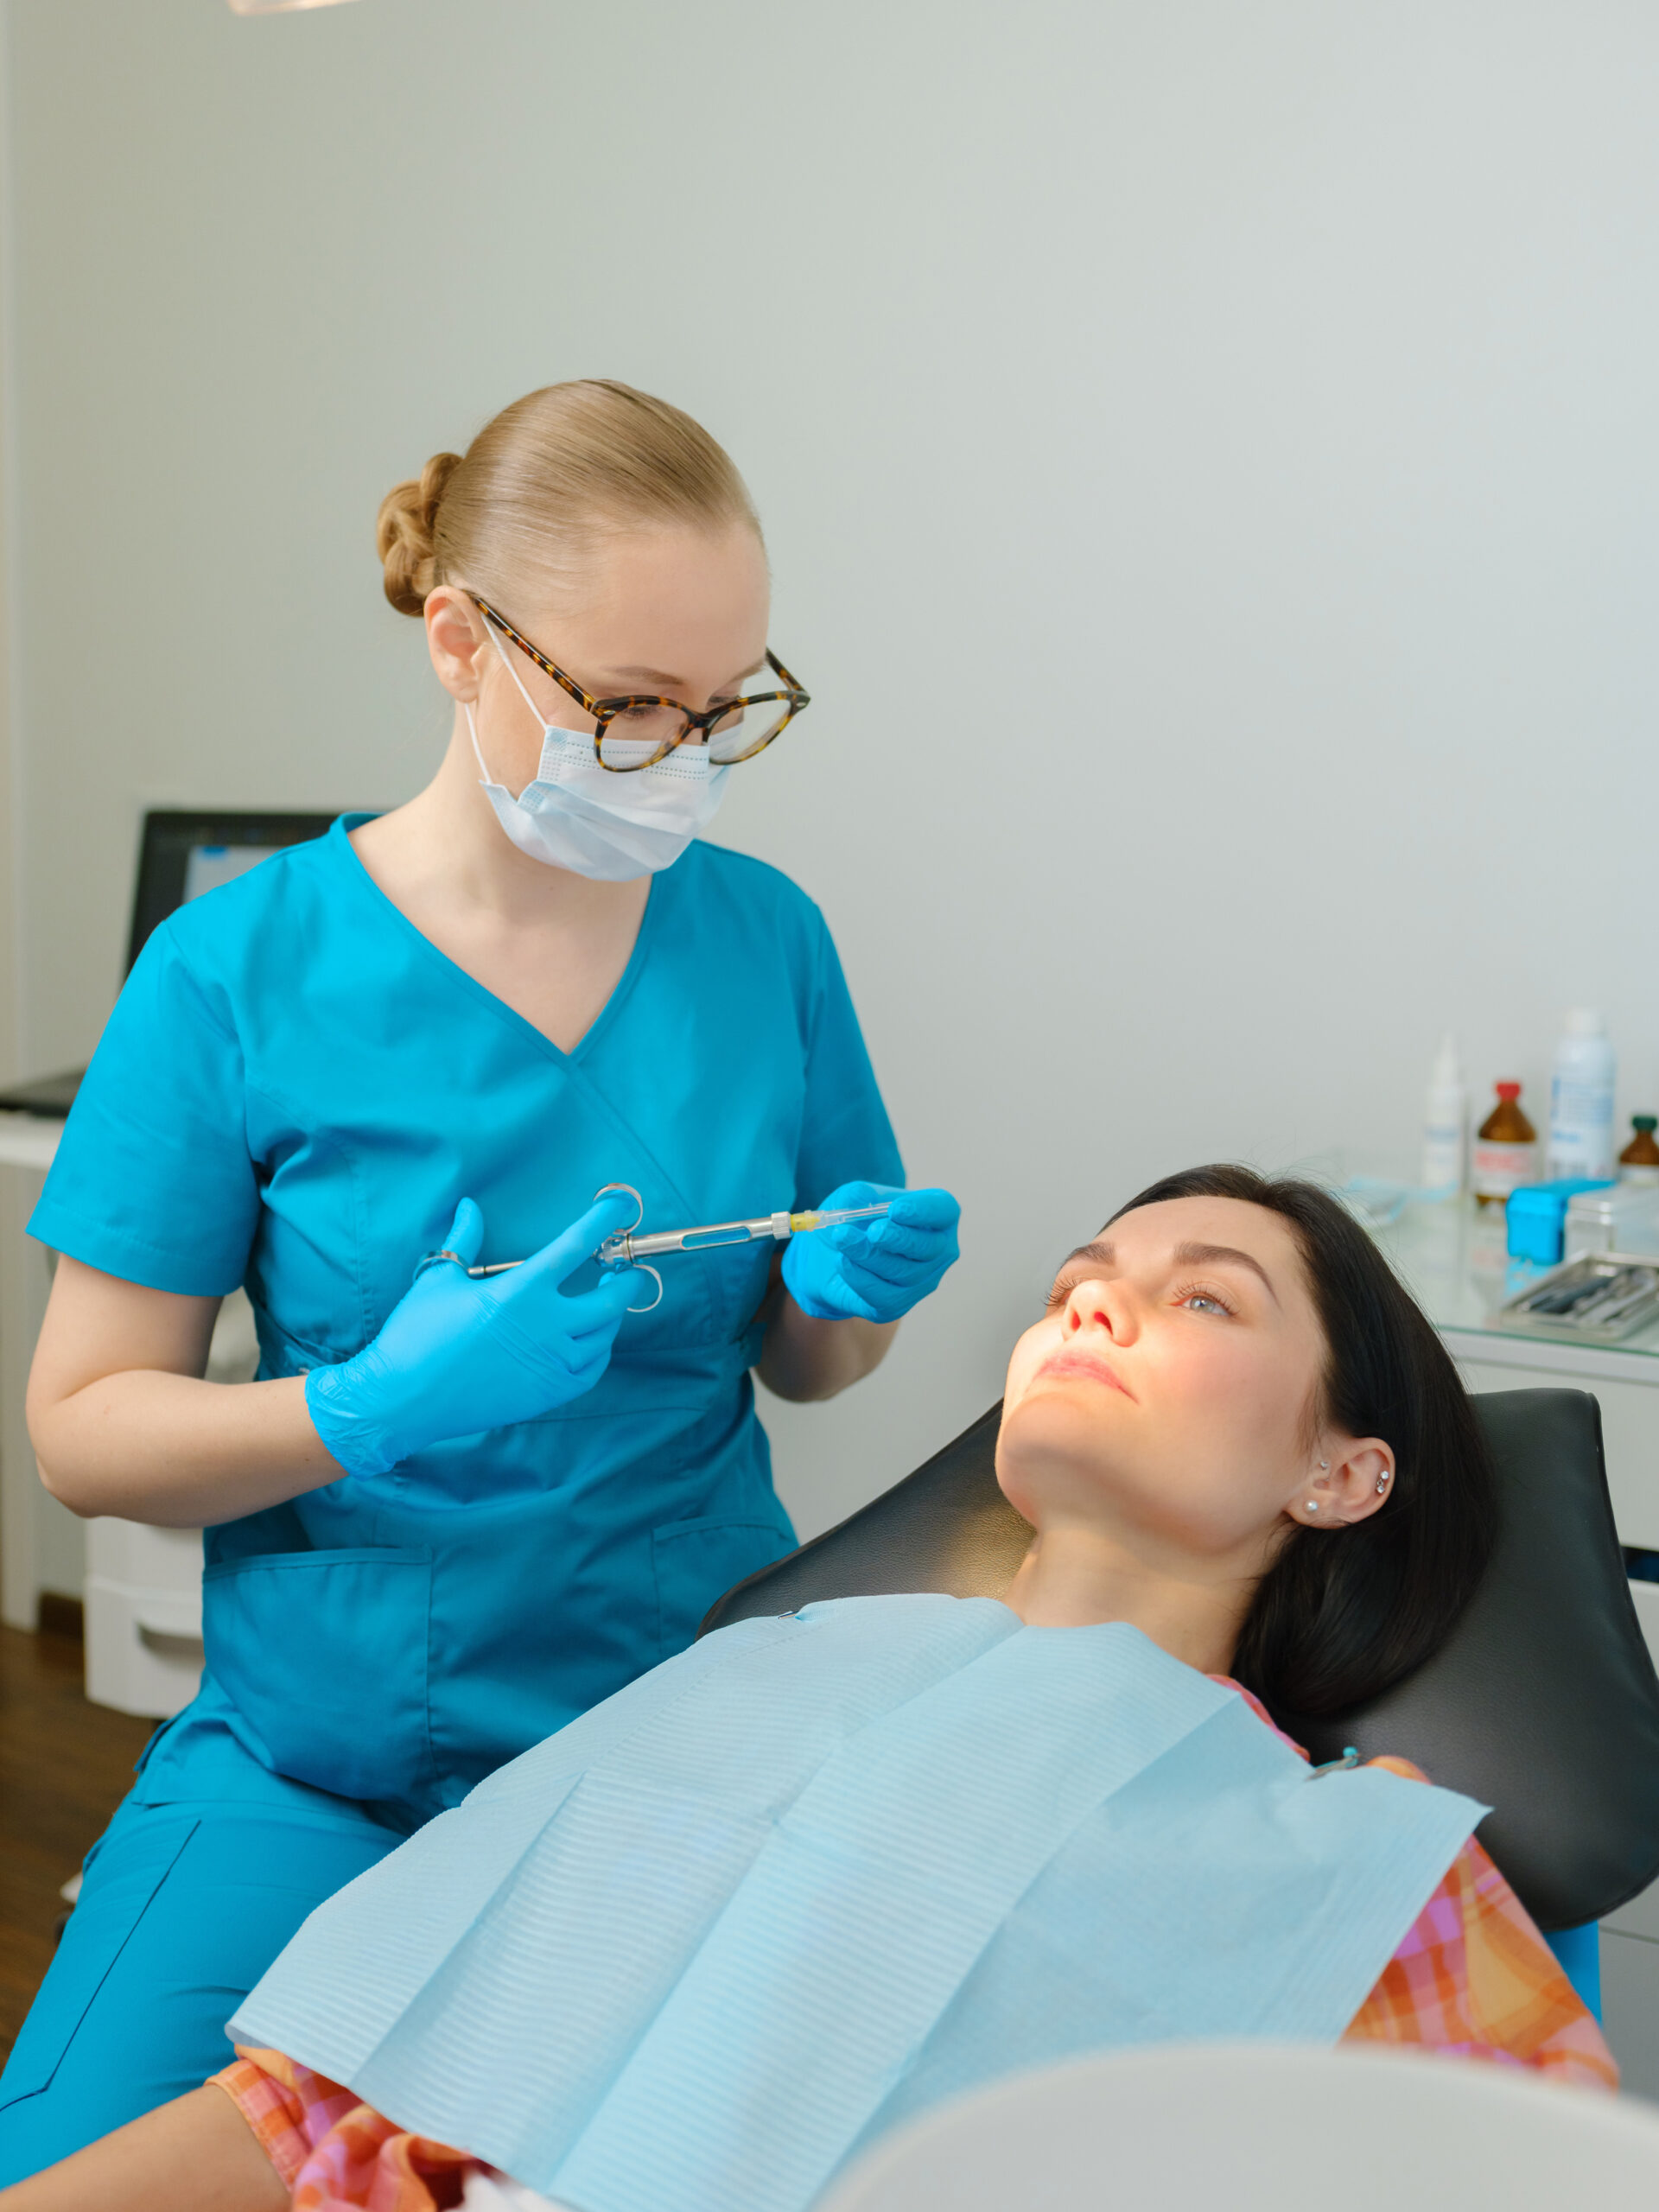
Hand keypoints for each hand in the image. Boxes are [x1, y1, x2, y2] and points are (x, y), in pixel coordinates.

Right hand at [305, 1190, 640, 1477]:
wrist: (402, 1400)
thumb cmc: (416, 1335)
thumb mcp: (440, 1279)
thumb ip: (465, 1239)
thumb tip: (469, 1206)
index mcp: (520, 1291)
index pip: (576, 1245)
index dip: (603, 1220)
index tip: (622, 1205)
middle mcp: (546, 1327)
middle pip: (610, 1299)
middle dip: (626, 1280)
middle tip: (624, 1269)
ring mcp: (551, 1363)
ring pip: (605, 1335)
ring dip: (613, 1315)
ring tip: (607, 1301)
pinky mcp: (548, 1394)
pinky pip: (592, 1370)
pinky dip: (600, 1351)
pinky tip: (592, 1341)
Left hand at [781, 1181, 960, 1324]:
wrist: (828, 1257)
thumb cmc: (854, 1221)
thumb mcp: (851, 1198)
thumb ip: (858, 1194)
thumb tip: (862, 1197)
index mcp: (935, 1215)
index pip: (944, 1211)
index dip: (923, 1210)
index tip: (895, 1209)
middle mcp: (937, 1250)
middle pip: (929, 1247)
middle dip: (899, 1239)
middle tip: (873, 1232)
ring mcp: (921, 1281)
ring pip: (904, 1272)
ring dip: (869, 1255)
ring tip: (842, 1239)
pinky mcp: (898, 1305)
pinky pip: (884, 1295)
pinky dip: (859, 1277)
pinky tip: (842, 1261)